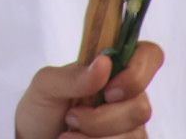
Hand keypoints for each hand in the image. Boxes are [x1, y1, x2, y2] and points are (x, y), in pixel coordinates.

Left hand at [13, 43, 163, 138]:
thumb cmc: (42, 107)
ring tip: (67, 134)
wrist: (35, 138)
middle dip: (101, 119)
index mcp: (113, 69)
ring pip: (134, 134)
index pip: (150, 55)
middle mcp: (129, 95)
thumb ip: (73, 75)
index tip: (108, 91)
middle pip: (141, 107)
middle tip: (71, 117)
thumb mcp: (46, 85)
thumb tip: (104, 62)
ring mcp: (131, 125)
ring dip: (94, 137)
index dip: (138, 73)